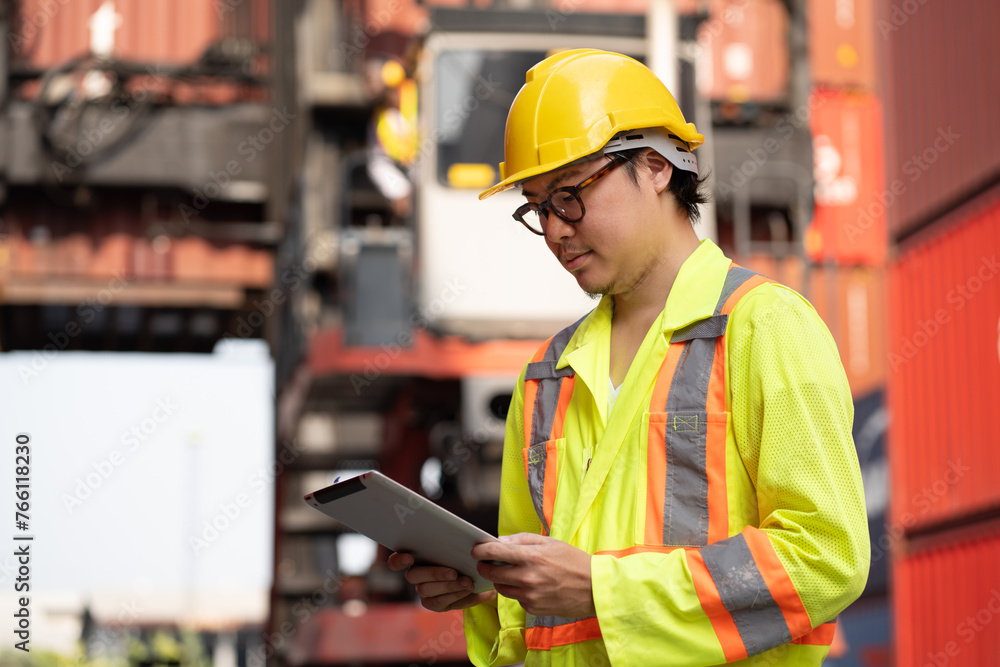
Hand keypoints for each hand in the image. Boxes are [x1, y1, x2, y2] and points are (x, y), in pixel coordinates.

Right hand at [387, 552, 496, 611]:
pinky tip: (474, 592)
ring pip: (427, 591)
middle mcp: (415, 575)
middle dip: (435, 574)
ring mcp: (423, 591)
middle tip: (454, 572)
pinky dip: (460, 597)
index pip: (396, 561)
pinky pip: (442, 603)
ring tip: (469, 582)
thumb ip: (452, 542)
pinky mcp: (435, 604)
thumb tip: (463, 541)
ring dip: (450, 587)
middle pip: (414, 576)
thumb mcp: (460, 546)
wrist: (480, 572)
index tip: (409, 557)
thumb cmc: (465, 554)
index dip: (398, 560)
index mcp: (416, 556)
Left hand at [472, 533, 594, 617]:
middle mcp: (528, 578)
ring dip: (500, 580)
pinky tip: (529, 586)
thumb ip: (522, 540)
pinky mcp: (533, 609)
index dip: (480, 550)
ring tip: (510, 573)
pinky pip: (516, 599)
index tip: (475, 550)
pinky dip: (517, 591)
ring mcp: (530, 595)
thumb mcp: (550, 543)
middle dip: (485, 567)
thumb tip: (499, 541)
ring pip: (501, 588)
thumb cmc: (573, 561)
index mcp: (532, 557)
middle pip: (492, 574)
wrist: (594, 588)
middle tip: (485, 563)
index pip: (495, 553)